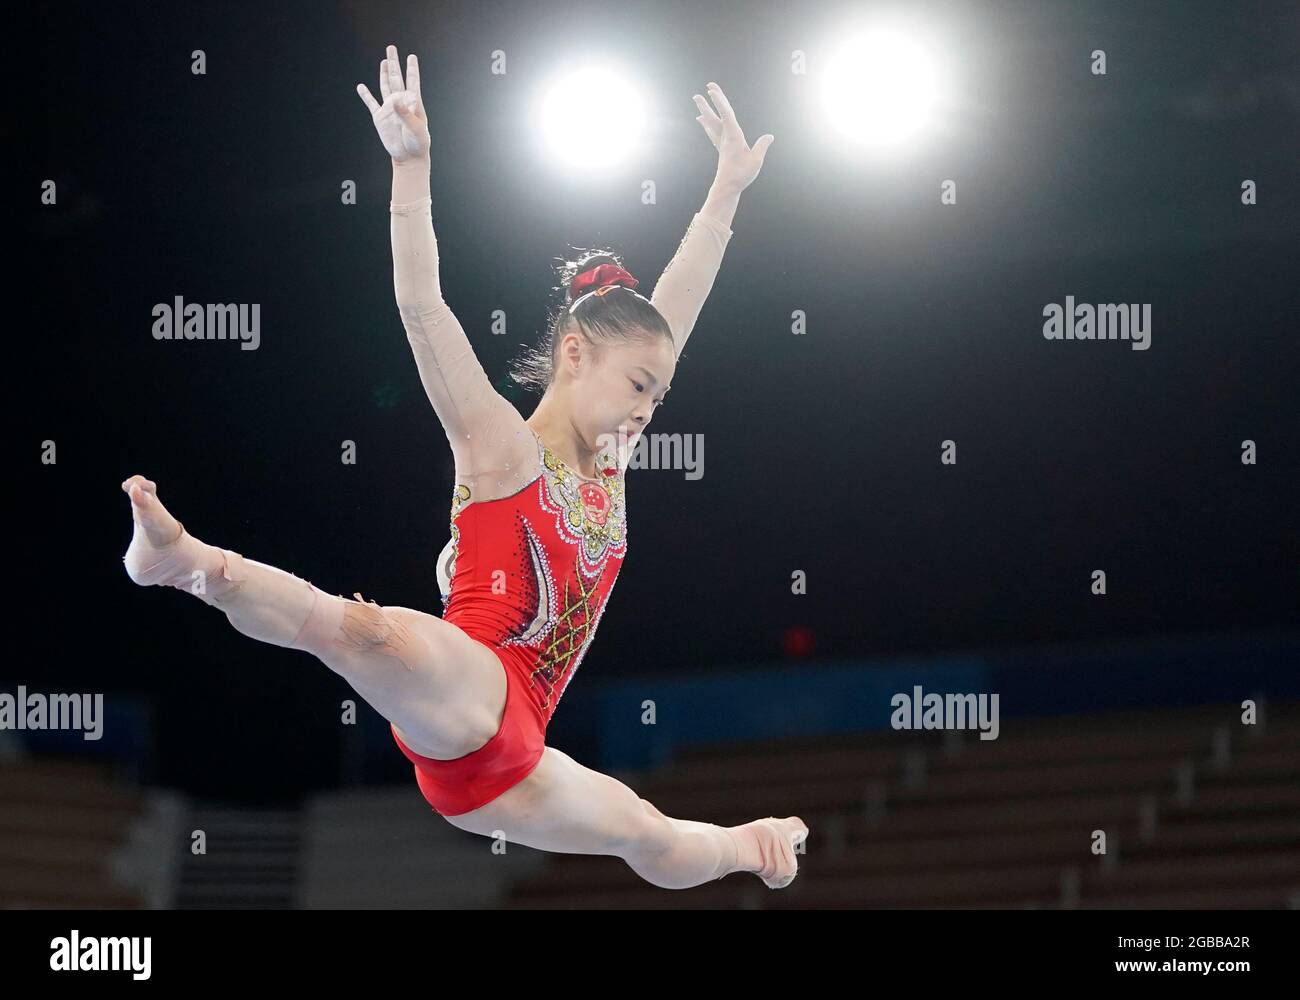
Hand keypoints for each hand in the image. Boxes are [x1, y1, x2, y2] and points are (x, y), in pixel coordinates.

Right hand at [356, 44, 429, 161]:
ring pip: (385, 86)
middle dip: (394, 63)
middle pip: (396, 78)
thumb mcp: (416, 128)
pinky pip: (371, 104)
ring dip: (384, 74)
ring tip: (384, 61)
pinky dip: (365, 95)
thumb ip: (406, 113)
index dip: (412, 69)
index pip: (412, 81)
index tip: (412, 57)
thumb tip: (396, 99)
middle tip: (391, 48)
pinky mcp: (380, 118)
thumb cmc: (418, 143)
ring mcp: (390, 109)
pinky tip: (361, 87)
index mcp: (413, 103)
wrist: (409, 157)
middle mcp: (401, 102)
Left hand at [693, 82, 772, 192]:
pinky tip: (701, 119)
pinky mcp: (721, 149)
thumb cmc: (741, 175)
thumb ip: (762, 146)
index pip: (726, 115)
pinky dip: (706, 123)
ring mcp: (722, 143)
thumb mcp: (756, 160)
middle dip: (710, 102)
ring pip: (711, 122)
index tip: (711, 90)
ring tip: (697, 99)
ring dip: (705, 109)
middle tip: (703, 89)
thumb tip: (769, 136)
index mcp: (734, 137)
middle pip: (716, 116)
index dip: (719, 101)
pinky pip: (712, 131)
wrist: (727, 188)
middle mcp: (725, 138)